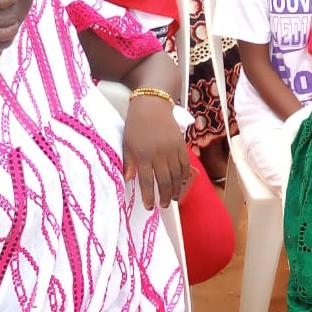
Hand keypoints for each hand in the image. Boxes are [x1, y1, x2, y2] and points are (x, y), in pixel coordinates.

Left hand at [123, 94, 192, 208]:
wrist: (152, 105)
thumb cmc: (136, 125)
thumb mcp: (126, 144)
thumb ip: (128, 163)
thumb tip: (128, 180)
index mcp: (143, 155)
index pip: (146, 181)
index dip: (148, 196)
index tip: (149, 207)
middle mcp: (159, 154)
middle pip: (164, 181)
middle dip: (163, 196)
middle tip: (163, 205)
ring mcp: (172, 150)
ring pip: (176, 176)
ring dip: (175, 189)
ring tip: (172, 198)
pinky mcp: (181, 145)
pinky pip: (185, 165)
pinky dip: (184, 176)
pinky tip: (181, 183)